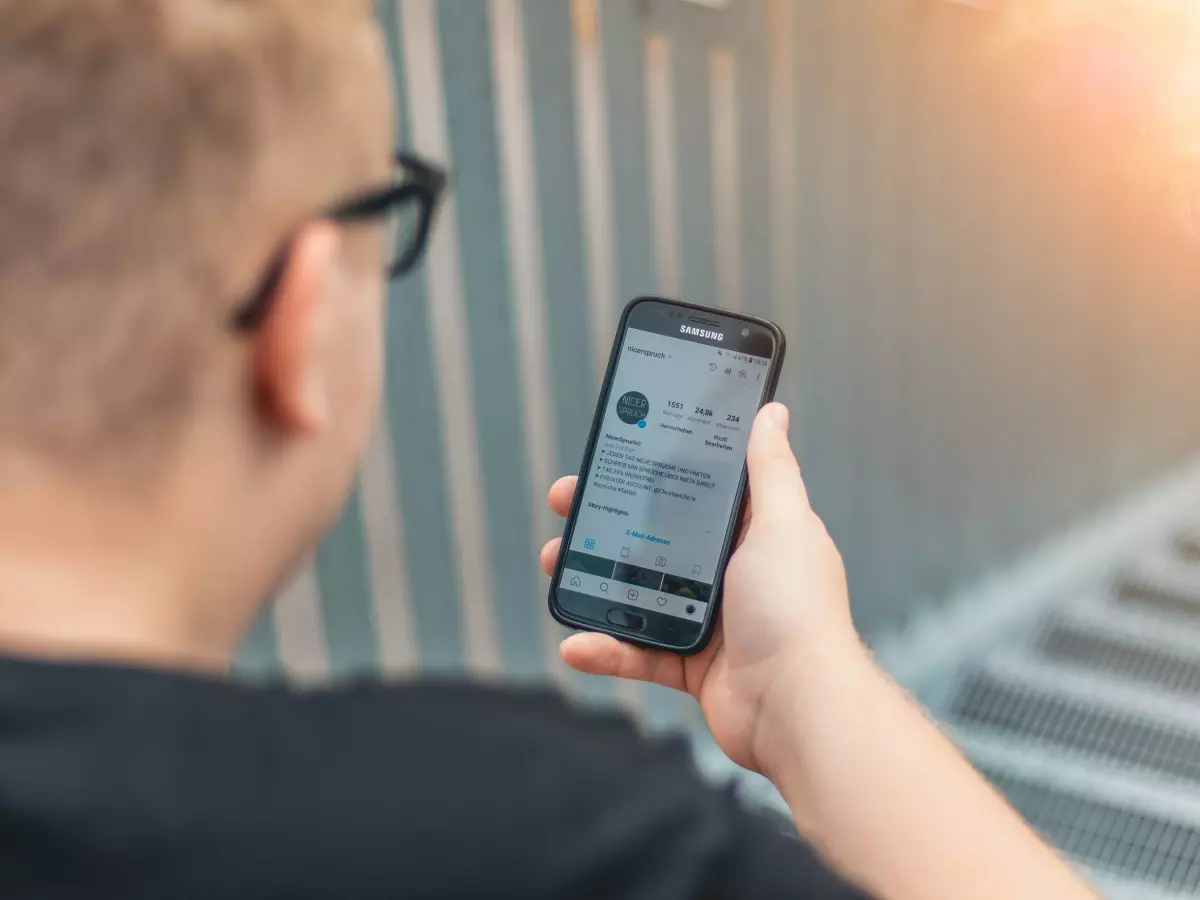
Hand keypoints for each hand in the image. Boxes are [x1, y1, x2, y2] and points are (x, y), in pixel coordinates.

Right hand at [540, 403, 861, 773]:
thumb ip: (770, 468)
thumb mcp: (783, 523)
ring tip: (554, 562)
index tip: (616, 453)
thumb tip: (771, 412)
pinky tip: (575, 643)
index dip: (654, 468)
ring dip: (592, 577)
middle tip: (567, 505)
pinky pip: (639, 651)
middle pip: (656, 535)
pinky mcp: (694, 665)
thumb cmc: (797, 611)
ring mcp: (712, 620)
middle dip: (606, 518)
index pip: (697, 488)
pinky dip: (606, 648)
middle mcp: (733, 572)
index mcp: (755, 533)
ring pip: (638, 590)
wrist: (799, 708)